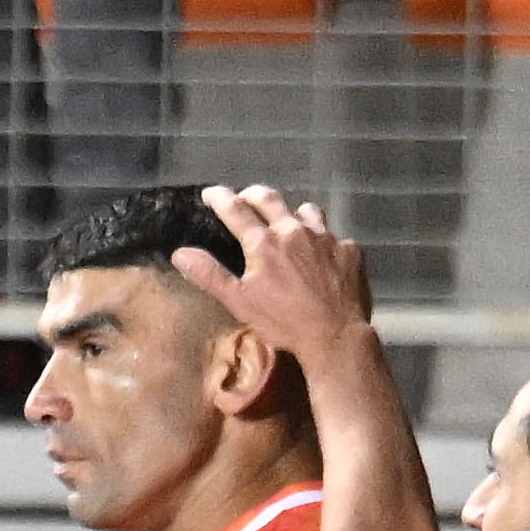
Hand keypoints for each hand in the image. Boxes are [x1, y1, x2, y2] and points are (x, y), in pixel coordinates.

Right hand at [180, 183, 374, 372]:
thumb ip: (211, 275)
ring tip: (288, 223)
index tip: (211, 193)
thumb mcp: (241, 303)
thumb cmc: (284, 323)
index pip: (235, 209)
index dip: (220, 197)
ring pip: (306, 211)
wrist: (337, 336)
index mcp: (264, 243)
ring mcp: (325, 237)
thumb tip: (180, 253)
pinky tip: (322, 255)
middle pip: (269, 199)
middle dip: (253, 194)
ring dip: (292, 213)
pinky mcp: (349, 249)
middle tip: (245, 198)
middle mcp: (294, 230)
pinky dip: (323, 240)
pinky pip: (332, 235)